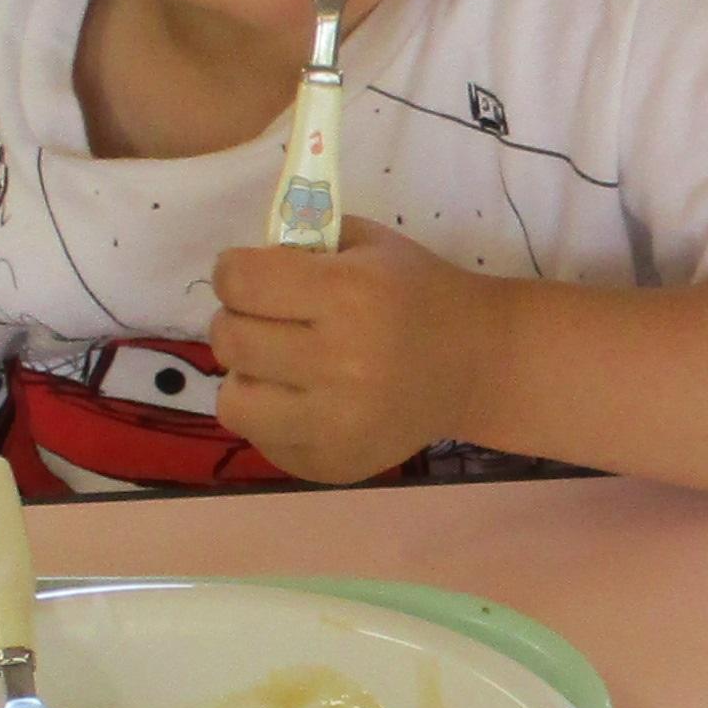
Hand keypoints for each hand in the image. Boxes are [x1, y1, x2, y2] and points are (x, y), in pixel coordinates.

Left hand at [206, 222, 500, 483]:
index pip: (238, 282)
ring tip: (278, 368)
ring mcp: (336, 423)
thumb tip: (239, 268)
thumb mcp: (369, 245)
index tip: (254, 278)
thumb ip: (301, 243)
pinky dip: (273, 418)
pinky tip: (306, 402)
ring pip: (234, 402)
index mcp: (347, 294)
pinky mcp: (332, 464)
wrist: (477, 365)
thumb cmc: (416, 293)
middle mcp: (340, 362)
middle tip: (268, 322)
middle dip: (239, 322)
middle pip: (229, 340)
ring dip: (248, 378)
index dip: (235, 273)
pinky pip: (263, 440)